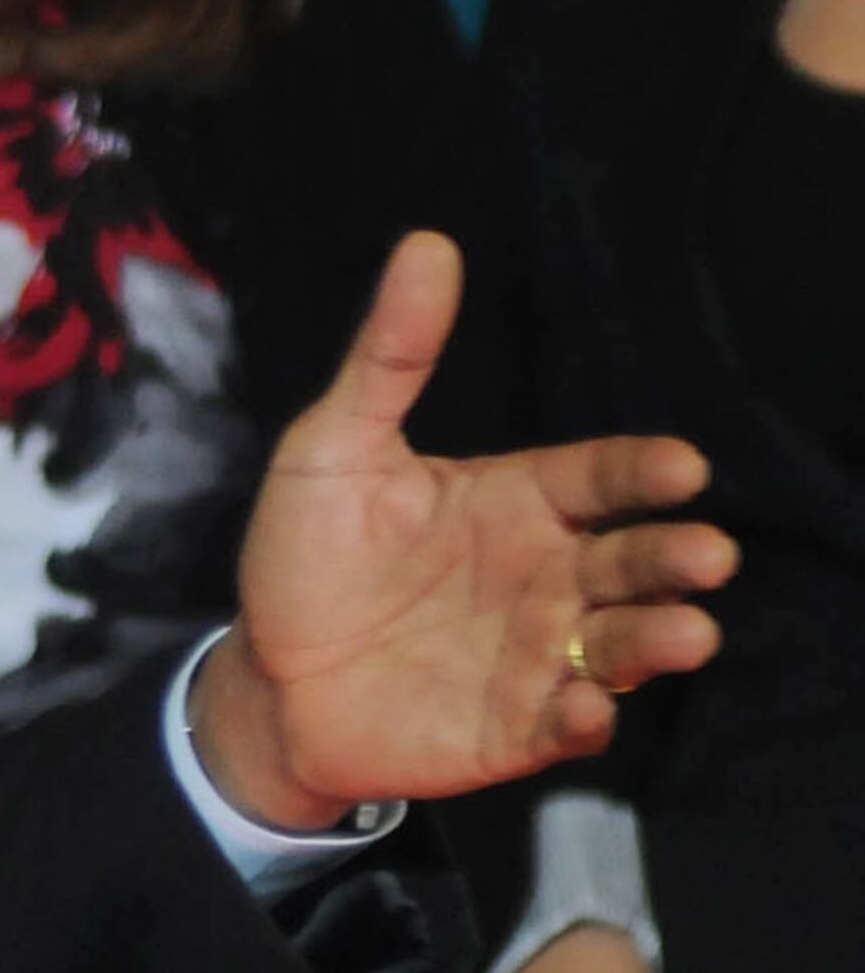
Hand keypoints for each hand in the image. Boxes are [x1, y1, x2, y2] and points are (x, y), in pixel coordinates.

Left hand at [200, 234, 728, 826]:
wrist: (266, 674)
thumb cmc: (307, 554)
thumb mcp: (334, 445)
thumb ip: (389, 356)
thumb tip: (428, 244)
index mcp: (515, 502)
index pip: (598, 478)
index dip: (641, 471)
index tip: (682, 465)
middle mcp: (545, 576)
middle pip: (630, 560)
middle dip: (673, 557)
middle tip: (706, 553)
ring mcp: (537, 654)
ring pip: (619, 644)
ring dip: (655, 639)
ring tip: (686, 633)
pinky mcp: (514, 727)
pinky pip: (564, 722)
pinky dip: (582, 717)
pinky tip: (585, 707)